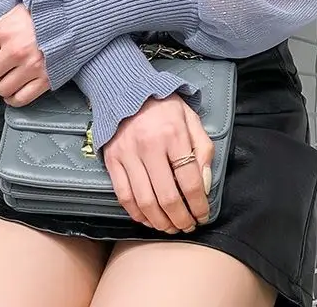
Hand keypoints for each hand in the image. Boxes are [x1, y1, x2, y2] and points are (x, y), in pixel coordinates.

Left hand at [0, 5, 49, 105]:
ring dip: (3, 85)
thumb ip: (0, 28)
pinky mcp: (46, 79)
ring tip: (10, 76)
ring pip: (1, 90)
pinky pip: (20, 99)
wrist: (80, 16)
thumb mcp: (18, 11)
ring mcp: (31, 67)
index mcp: (6, 30)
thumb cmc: (51, 11)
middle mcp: (16, 50)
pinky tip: (17, 89)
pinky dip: (15, 97)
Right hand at [103, 95, 214, 234]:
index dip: (199, 205)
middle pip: (167, 197)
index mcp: (173, 134)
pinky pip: (124, 196)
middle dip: (181, 219)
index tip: (203, 215)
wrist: (127, 89)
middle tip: (188, 226)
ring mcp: (127, 154)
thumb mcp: (191, 119)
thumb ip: (202, 149)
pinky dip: (137, 214)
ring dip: (160, 222)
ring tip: (170, 227)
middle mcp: (149, 146)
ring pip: (145, 201)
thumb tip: (204, 185)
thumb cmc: (164, 106)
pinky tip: (148, 218)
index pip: (189, 181)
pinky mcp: (112, 160)